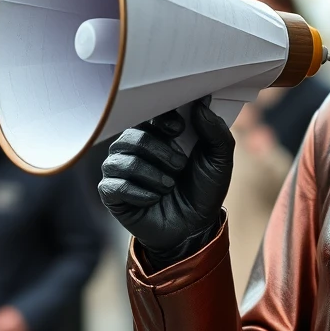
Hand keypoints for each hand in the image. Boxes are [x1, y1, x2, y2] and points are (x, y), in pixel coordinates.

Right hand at [98, 98, 233, 254]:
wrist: (193, 228)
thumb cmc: (203, 190)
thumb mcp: (219, 160)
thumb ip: (215, 131)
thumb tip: (201, 103)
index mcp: (158, 133)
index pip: (149, 112)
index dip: (161, 118)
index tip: (178, 129)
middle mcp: (133, 147)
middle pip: (135, 136)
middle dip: (163, 153)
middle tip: (180, 167)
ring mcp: (119, 168)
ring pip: (125, 161)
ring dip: (154, 176)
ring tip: (169, 186)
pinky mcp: (110, 192)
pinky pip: (117, 185)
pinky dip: (141, 194)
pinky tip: (153, 199)